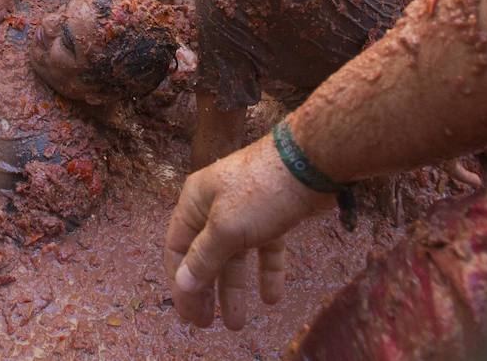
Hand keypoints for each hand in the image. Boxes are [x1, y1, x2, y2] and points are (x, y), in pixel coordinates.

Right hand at [164, 134, 330, 329]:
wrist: (310, 163)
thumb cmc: (259, 192)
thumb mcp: (226, 228)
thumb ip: (203, 258)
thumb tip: (182, 284)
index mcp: (195, 202)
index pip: (176, 246)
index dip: (180, 281)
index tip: (187, 313)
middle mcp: (215, 205)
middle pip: (204, 254)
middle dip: (205, 290)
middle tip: (207, 324)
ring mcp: (246, 211)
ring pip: (235, 256)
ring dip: (234, 289)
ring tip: (237, 323)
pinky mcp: (273, 215)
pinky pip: (265, 249)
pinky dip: (266, 272)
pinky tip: (272, 298)